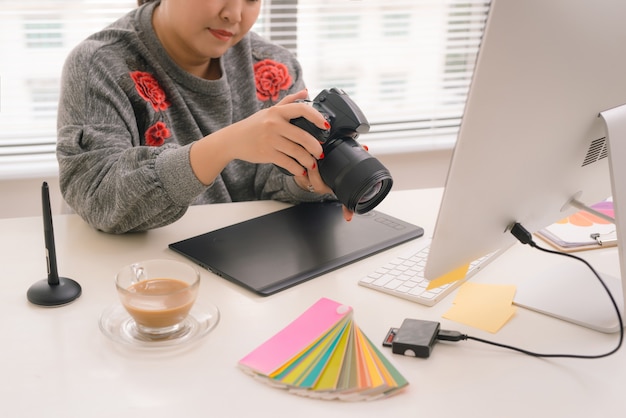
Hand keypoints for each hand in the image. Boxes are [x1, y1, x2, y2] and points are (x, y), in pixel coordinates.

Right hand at [189, 89, 328, 184]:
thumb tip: (306, 91)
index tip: (326, 126)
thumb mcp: (269, 110)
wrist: (233, 140)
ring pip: (297, 152)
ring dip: (308, 160)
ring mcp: (270, 139)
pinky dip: (297, 169)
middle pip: (303, 136)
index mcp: (277, 111)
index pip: (302, 109)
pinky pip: (287, 163)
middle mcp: (274, 124)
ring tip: (312, 164)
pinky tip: (300, 170)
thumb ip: (289, 101)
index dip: (317, 117)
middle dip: (315, 147)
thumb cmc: (254, 125)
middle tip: (321, 153)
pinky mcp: (266, 153)